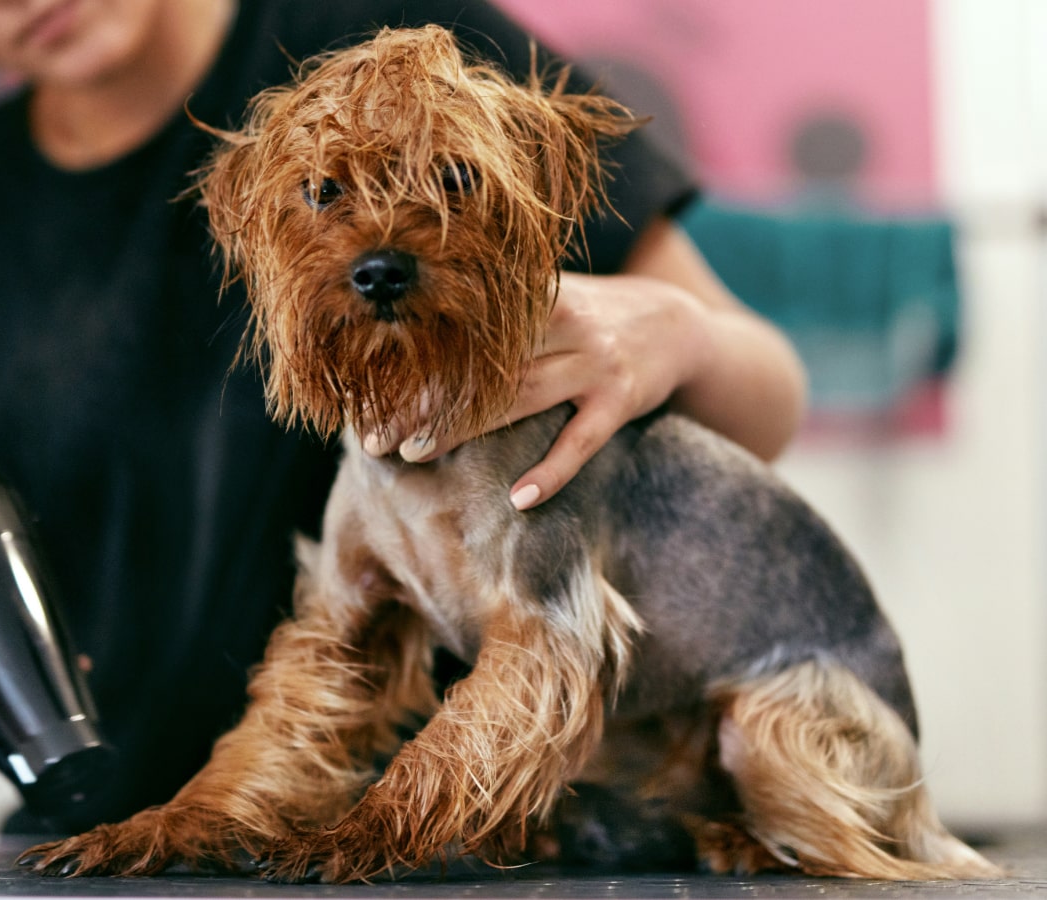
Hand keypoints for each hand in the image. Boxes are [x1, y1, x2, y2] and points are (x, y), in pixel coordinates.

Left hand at [364, 271, 711, 507]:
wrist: (677, 324)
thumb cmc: (590, 315)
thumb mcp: (548, 298)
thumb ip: (496, 310)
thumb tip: (413, 329)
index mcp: (536, 297)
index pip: (463, 330)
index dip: (412, 361)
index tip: (368, 390)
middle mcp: (565, 325)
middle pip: (480, 365)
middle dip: (421, 400)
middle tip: (374, 434)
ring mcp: (595, 363)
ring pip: (520, 397)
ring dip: (464, 428)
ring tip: (415, 454)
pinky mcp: (622, 400)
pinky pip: (582, 441)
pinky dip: (552, 472)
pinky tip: (518, 500)